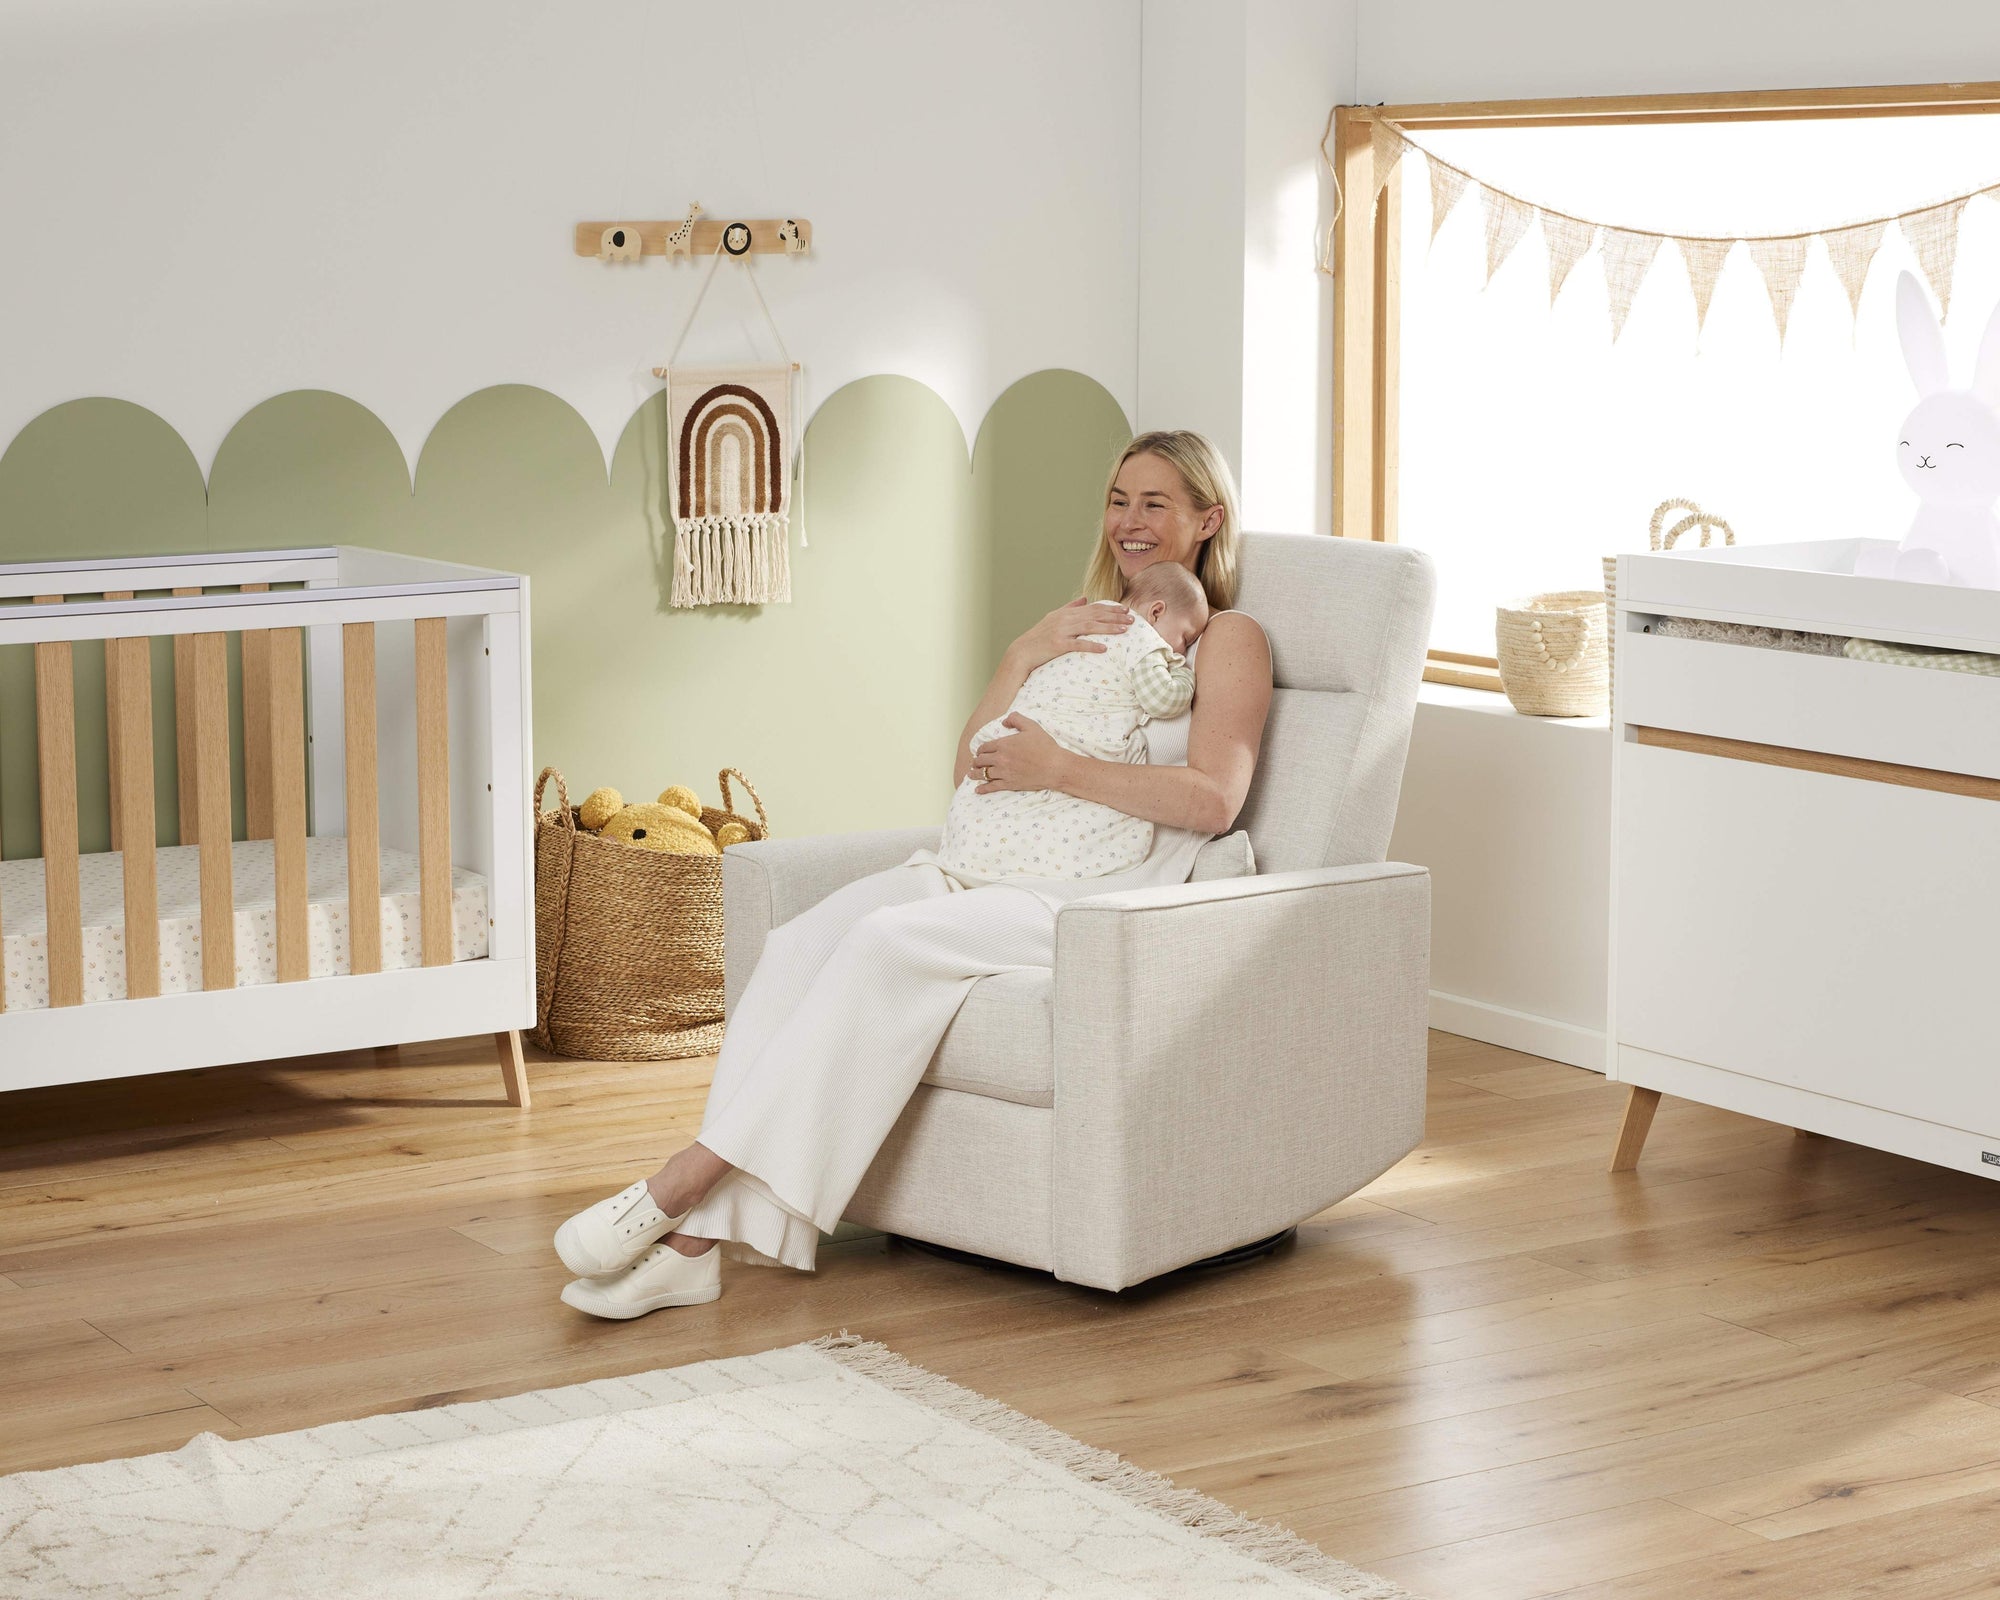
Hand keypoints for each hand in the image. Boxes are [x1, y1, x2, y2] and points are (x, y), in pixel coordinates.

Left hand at [972, 713, 1072, 793]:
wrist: (1054, 766)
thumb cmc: (1045, 746)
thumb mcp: (1031, 726)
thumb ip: (1016, 719)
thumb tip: (1004, 722)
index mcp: (1003, 744)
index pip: (984, 747)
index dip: (980, 750)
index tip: (980, 752)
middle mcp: (1000, 759)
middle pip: (981, 761)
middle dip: (976, 761)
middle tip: (974, 763)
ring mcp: (1004, 773)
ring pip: (983, 774)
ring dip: (975, 774)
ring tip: (971, 774)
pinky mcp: (1009, 784)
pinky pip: (992, 787)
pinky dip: (983, 789)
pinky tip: (978, 790)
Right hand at [1012, 596, 1132, 671]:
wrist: (1022, 651)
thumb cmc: (1039, 637)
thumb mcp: (1053, 618)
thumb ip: (1070, 607)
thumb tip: (1085, 598)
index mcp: (1066, 613)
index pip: (1093, 608)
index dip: (1110, 608)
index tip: (1125, 610)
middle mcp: (1065, 619)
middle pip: (1095, 616)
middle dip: (1115, 617)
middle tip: (1132, 620)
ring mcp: (1061, 631)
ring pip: (1089, 627)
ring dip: (1108, 629)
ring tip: (1124, 631)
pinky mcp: (1057, 645)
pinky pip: (1077, 645)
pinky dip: (1091, 646)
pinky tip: (1104, 649)